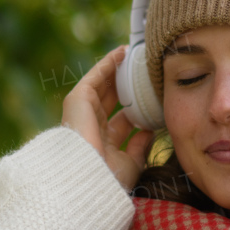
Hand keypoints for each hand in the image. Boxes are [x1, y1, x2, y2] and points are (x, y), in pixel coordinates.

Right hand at [61, 44, 155, 191]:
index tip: (152, 98)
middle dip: (127, 86)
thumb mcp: (130, 164)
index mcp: (103, 144)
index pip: (121, 120)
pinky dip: (108, 63)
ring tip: (134, 55)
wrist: (87, 176)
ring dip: (118, 70)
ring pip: (103, 85)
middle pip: (112, 100)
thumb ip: (139, 147)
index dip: (136, 108)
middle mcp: (92, 127)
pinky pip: (95, 76)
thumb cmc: (108, 178)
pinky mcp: (77, 99)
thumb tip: (150, 131)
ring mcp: (83, 112)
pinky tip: (122, 52)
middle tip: (143, 72)